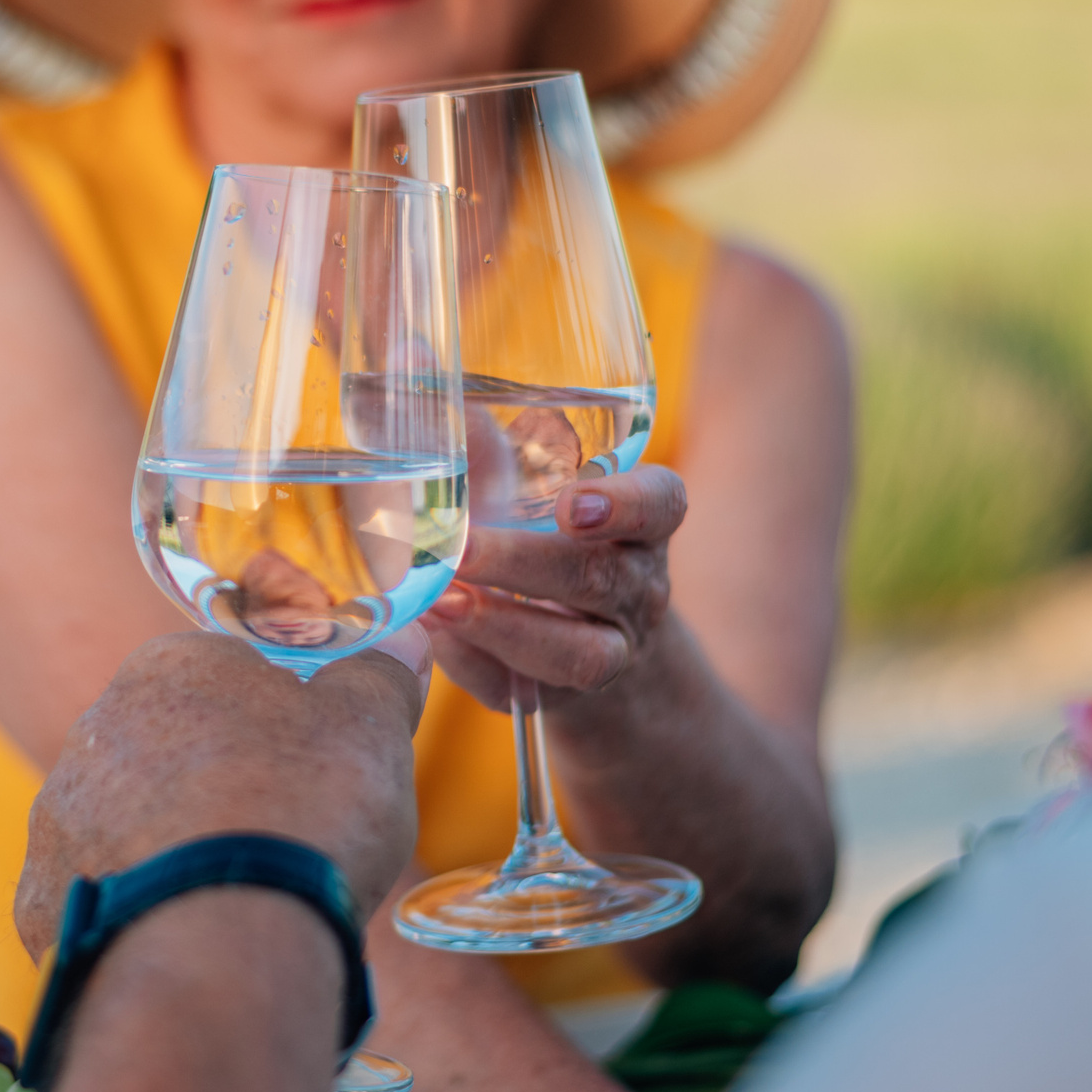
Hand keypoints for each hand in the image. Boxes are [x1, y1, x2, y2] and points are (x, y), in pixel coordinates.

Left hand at [15, 630, 429, 955]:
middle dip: (213, 786)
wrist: (224, 940)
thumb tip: (401, 643)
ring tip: (232, 904)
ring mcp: (58, 818)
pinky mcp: (39, 900)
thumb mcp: (371, 726)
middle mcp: (94, 730)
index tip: (309, 766)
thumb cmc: (303, 811)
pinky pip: (95, 902)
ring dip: (168, 853)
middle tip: (277, 840)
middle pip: (166, 750)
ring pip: (123, 825)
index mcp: (167, 668)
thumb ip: (379, 675)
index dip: (272, 720)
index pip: (220, 674)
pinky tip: (182, 943)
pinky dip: (134, 919)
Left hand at [427, 465, 688, 709]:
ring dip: (503, 626)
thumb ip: (492, 453)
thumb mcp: (533, 491)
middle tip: (462, 548)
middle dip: (526, 564)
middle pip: (601, 579)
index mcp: (641, 524)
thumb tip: (433, 392)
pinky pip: (520, 689)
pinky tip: (430, 634)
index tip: (570, 504)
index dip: (623, 504)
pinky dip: (471, 662)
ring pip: (578, 654)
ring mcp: (608, 652)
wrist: (580, 639)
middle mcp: (635, 589)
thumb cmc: (548, 539)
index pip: (661, 504)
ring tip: (440, 601)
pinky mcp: (557, 698)